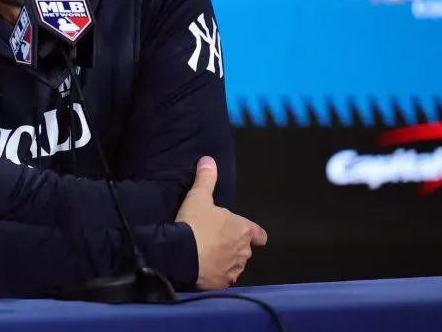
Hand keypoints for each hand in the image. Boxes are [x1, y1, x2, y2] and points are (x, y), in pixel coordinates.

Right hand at [176, 156, 267, 289]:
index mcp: (242, 229)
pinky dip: (216, 274)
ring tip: (209, 256)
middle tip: (217, 241)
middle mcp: (244, 251)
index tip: (252, 235)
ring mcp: (234, 269)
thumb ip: (206, 179)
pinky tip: (204, 271)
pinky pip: (223, 278)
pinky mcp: (222, 283)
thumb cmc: (195, 224)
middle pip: (245, 249)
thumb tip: (209, 159)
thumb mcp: (198, 197)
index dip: (255, 234)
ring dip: (226, 261)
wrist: (183, 255)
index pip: (258, 233)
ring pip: (235, 265)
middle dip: (235, 246)